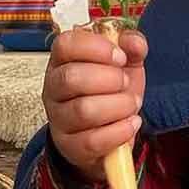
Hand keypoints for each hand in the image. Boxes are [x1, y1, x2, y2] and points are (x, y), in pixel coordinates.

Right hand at [43, 27, 146, 180]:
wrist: (107, 134)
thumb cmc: (110, 93)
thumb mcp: (124, 65)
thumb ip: (131, 48)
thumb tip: (134, 42)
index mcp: (63, 61)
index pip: (65, 45)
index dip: (96, 47)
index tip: (120, 57)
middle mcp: (53, 88)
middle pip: (71, 78)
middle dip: (109, 79)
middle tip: (125, 83)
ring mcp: (58, 119)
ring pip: (84, 110)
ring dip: (118, 105)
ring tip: (131, 104)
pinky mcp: (70, 145)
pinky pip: (93, 140)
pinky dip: (120, 131)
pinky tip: (131, 123)